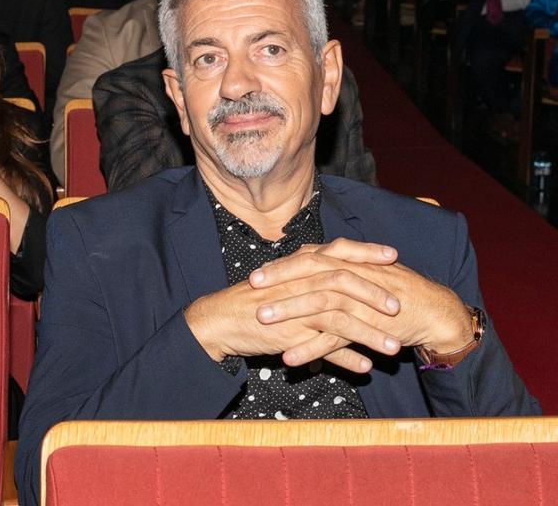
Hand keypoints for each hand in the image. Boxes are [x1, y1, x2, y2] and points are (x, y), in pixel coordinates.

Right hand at [185, 239, 404, 373]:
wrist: (220, 319)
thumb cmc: (252, 305)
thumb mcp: (285, 292)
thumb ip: (311, 293)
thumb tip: (334, 301)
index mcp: (299, 266)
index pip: (338, 251)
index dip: (366, 253)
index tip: (392, 256)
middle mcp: (300, 281)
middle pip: (345, 281)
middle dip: (376, 293)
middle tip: (399, 305)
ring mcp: (296, 305)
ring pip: (341, 314)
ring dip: (370, 332)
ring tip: (393, 347)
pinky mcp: (290, 330)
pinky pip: (324, 342)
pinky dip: (346, 355)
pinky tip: (365, 367)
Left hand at [251, 239, 472, 356]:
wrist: (433, 312)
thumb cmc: (396, 293)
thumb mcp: (364, 274)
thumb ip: (336, 267)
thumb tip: (306, 259)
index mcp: (350, 263)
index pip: (309, 259)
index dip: (282, 266)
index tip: (255, 275)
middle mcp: (354, 277)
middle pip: (310, 274)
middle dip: (279, 282)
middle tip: (251, 291)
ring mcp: (361, 301)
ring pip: (319, 303)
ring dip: (289, 312)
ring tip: (262, 320)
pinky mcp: (369, 326)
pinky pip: (336, 337)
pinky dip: (311, 347)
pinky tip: (290, 357)